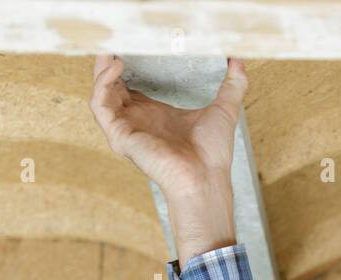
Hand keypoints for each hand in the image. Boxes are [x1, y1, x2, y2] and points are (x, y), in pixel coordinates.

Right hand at [90, 55, 246, 267]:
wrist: (206, 178)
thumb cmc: (212, 153)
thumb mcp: (224, 109)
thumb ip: (233, 85)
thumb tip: (241, 61)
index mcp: (154, 114)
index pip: (129, 85)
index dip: (126, 64)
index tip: (131, 43)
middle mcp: (137, 120)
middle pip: (110, 86)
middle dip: (108, 62)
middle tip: (115, 39)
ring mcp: (125, 128)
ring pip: (100, 92)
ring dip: (101, 69)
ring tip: (111, 49)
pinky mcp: (119, 135)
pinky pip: (99, 104)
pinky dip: (103, 83)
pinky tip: (116, 67)